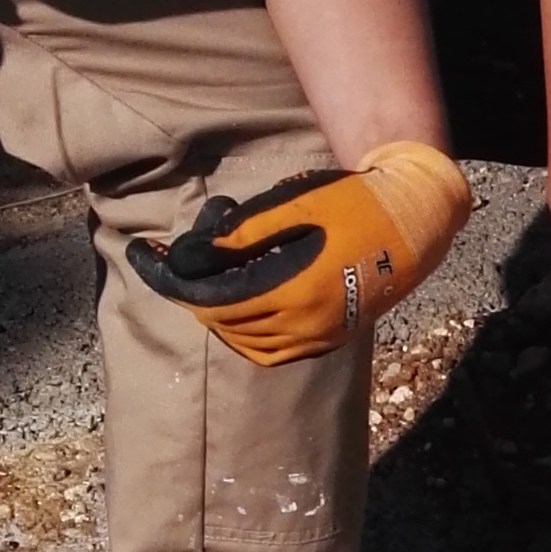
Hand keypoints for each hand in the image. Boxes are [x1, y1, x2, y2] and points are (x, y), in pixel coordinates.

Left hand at [128, 142, 471, 364]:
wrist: (411, 221)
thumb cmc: (351, 202)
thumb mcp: (292, 206)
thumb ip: (238, 233)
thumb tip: (186, 257)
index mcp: (291, 288)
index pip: (207, 295)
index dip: (165, 275)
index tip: (139, 253)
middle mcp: (302, 323)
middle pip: (217, 317)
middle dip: (185, 287)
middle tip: (169, 256)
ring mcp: (316, 336)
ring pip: (238, 336)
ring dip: (212, 306)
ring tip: (206, 271)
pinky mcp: (326, 339)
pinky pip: (267, 349)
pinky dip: (240, 330)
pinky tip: (234, 304)